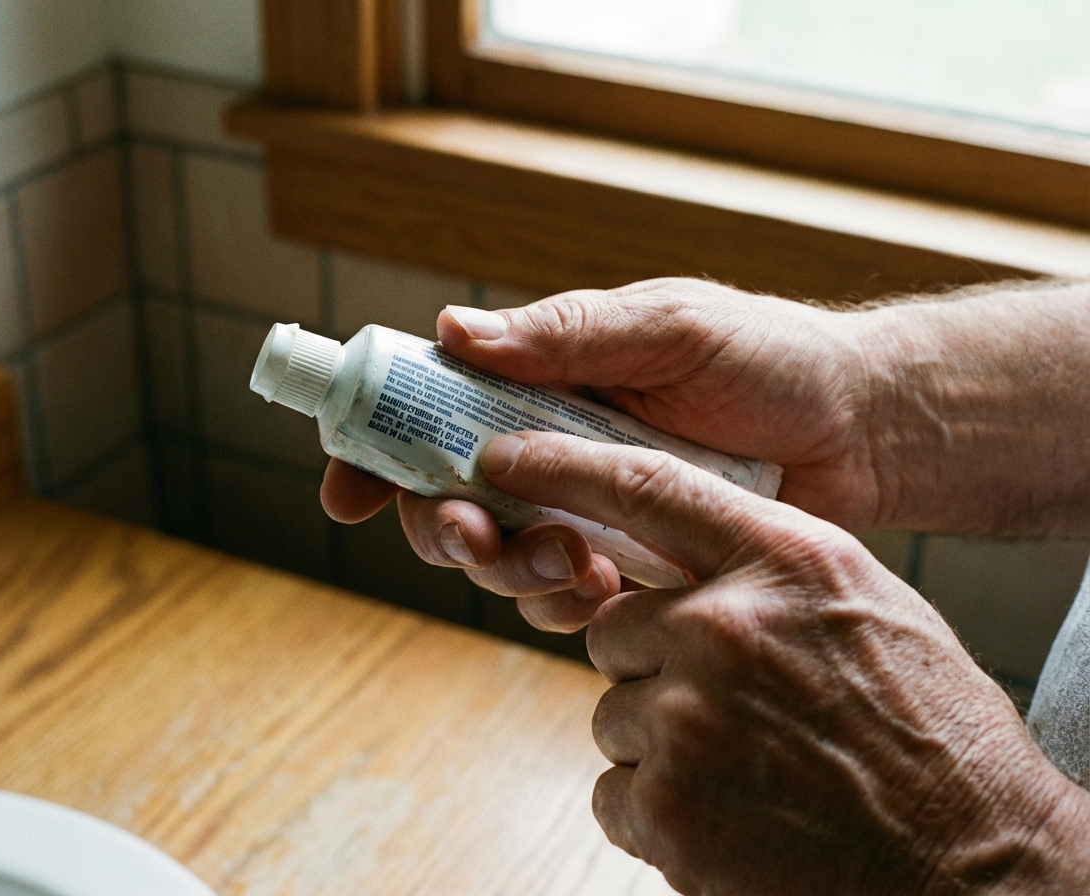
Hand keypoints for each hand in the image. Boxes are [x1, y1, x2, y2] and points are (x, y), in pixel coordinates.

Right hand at [323, 278, 877, 629]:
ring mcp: (588, 511)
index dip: (375, 452)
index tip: (346, 493)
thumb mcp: (669, 327)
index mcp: (545, 384)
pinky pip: (562, 601)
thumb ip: (566, 335)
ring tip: (576, 566)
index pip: (430, 413)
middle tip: (479, 538)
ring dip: (509, 573)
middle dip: (444, 531)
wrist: (865, 433)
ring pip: (499, 561)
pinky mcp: (628, 564)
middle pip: (448, 502)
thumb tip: (451, 332)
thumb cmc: (772, 360)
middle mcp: (552, 450)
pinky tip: (609, 590)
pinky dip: (564, 605)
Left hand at [479, 430, 1089, 893]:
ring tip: (747, 768)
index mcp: (784, 563)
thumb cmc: (929, 729)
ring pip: (612, 710)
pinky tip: (731, 816)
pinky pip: (613, 789)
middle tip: (726, 704)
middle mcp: (726, 626)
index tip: (503, 455)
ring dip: (659, 739)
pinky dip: (656, 807)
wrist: (975, 860)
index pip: (646, 486)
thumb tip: (685, 561)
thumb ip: (769, 568)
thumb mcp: (864, 606)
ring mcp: (690, 718)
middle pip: (612, 624)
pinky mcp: (666, 807)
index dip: (563, 465)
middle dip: (649, 662)